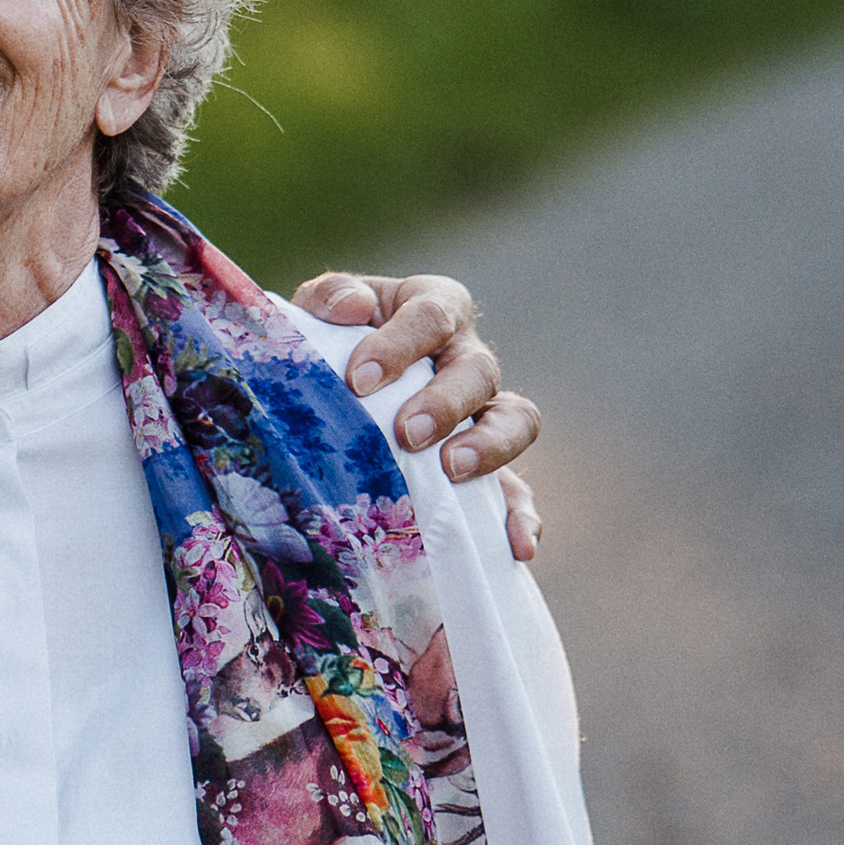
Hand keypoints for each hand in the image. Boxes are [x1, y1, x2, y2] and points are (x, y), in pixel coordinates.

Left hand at [292, 268, 543, 561]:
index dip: (399, 346)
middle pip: (478, 370)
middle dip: (444, 403)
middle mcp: (466, 357)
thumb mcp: (322, 310)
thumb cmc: (329, 338)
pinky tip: (517, 546)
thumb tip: (354, 308)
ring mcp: (482, 412)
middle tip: (406, 433)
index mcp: (433, 308)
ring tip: (453, 470)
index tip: (358, 380)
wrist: (335, 381)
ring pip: (516, 420)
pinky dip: (521, 515)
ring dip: (490, 447)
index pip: (431, 316)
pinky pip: (517, 488)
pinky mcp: (485, 465)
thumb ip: (331, 297)